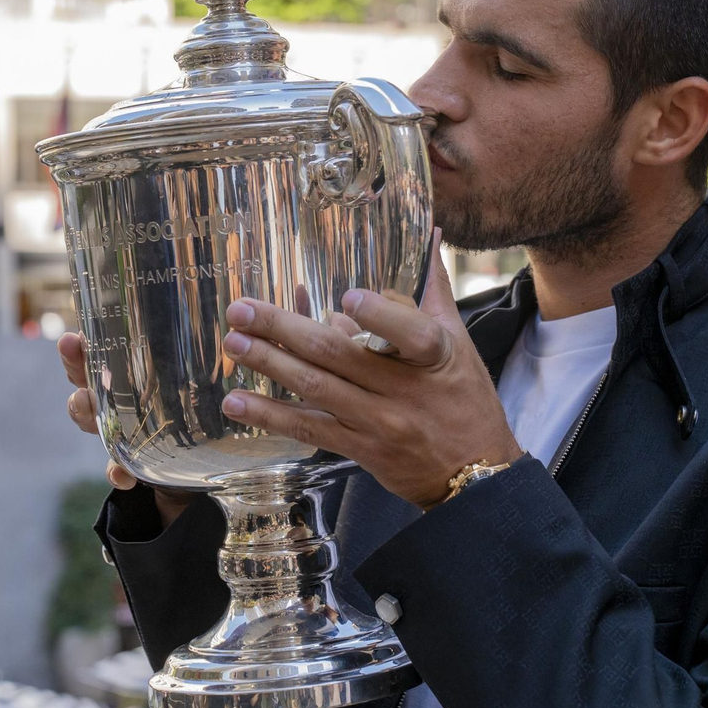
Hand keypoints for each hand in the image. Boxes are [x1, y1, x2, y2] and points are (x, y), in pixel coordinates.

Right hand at [58, 333, 196, 528]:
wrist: (205, 463)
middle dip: (76, 374)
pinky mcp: (135, 464)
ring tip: (86, 404)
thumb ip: (210, 354)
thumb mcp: (205, 379)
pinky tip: (123, 476)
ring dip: (85, 412)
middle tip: (80, 363)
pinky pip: (117, 468)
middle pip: (87, 382)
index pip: (99, 356)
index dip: (79, 349)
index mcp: (132, 377)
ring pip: (92, 421)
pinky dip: (117, 472)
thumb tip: (235, 315)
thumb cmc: (203, 409)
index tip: (72, 339)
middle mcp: (121, 402)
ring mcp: (124, 432)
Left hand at [218, 231, 521, 508]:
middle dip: (284, 330)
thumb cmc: (465, 398)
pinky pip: (310, 429)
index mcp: (434, 355)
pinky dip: (271, 415)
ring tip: (233, 344)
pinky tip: (238, 402)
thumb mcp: (459, 342)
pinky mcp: (360, 449)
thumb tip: (427, 234)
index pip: (410, 333)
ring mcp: (379, 421)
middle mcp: (404, 389)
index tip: (345, 297)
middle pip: (339, 355)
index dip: (379, 315)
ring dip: (269, 365)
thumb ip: (433, 289)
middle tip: (241, 310)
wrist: (474, 472)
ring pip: (317, 389)